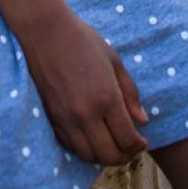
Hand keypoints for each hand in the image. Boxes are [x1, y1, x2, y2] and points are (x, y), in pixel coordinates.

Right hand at [21, 10, 148, 166]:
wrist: (44, 32)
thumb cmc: (82, 40)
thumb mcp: (114, 60)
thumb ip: (130, 92)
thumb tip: (142, 120)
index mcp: (106, 97)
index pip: (127, 138)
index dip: (138, 145)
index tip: (143, 141)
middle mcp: (86, 114)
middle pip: (109, 155)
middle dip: (124, 156)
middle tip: (130, 148)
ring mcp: (66, 119)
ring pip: (88, 156)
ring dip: (103, 156)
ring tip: (111, 144)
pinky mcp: (52, 118)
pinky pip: (71, 146)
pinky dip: (84, 148)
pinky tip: (91, 136)